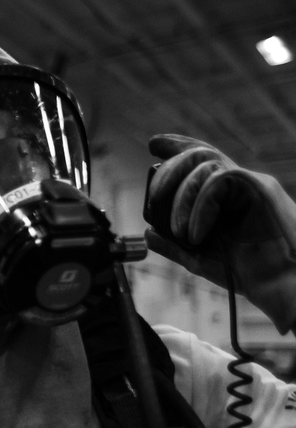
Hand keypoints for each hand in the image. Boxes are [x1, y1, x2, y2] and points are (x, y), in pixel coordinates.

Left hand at [144, 133, 295, 332]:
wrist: (279, 284)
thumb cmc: (247, 272)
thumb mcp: (199, 258)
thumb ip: (174, 246)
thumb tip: (149, 232)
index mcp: (224, 197)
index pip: (200, 161)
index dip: (177, 147)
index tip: (153, 143)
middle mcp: (237, 185)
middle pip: (199, 155)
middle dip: (170, 168)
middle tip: (154, 193)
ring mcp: (250, 184)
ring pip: (206, 163)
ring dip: (182, 197)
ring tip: (179, 231)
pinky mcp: (260, 187)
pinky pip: (219, 180)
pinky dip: (199, 207)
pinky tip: (196, 234)